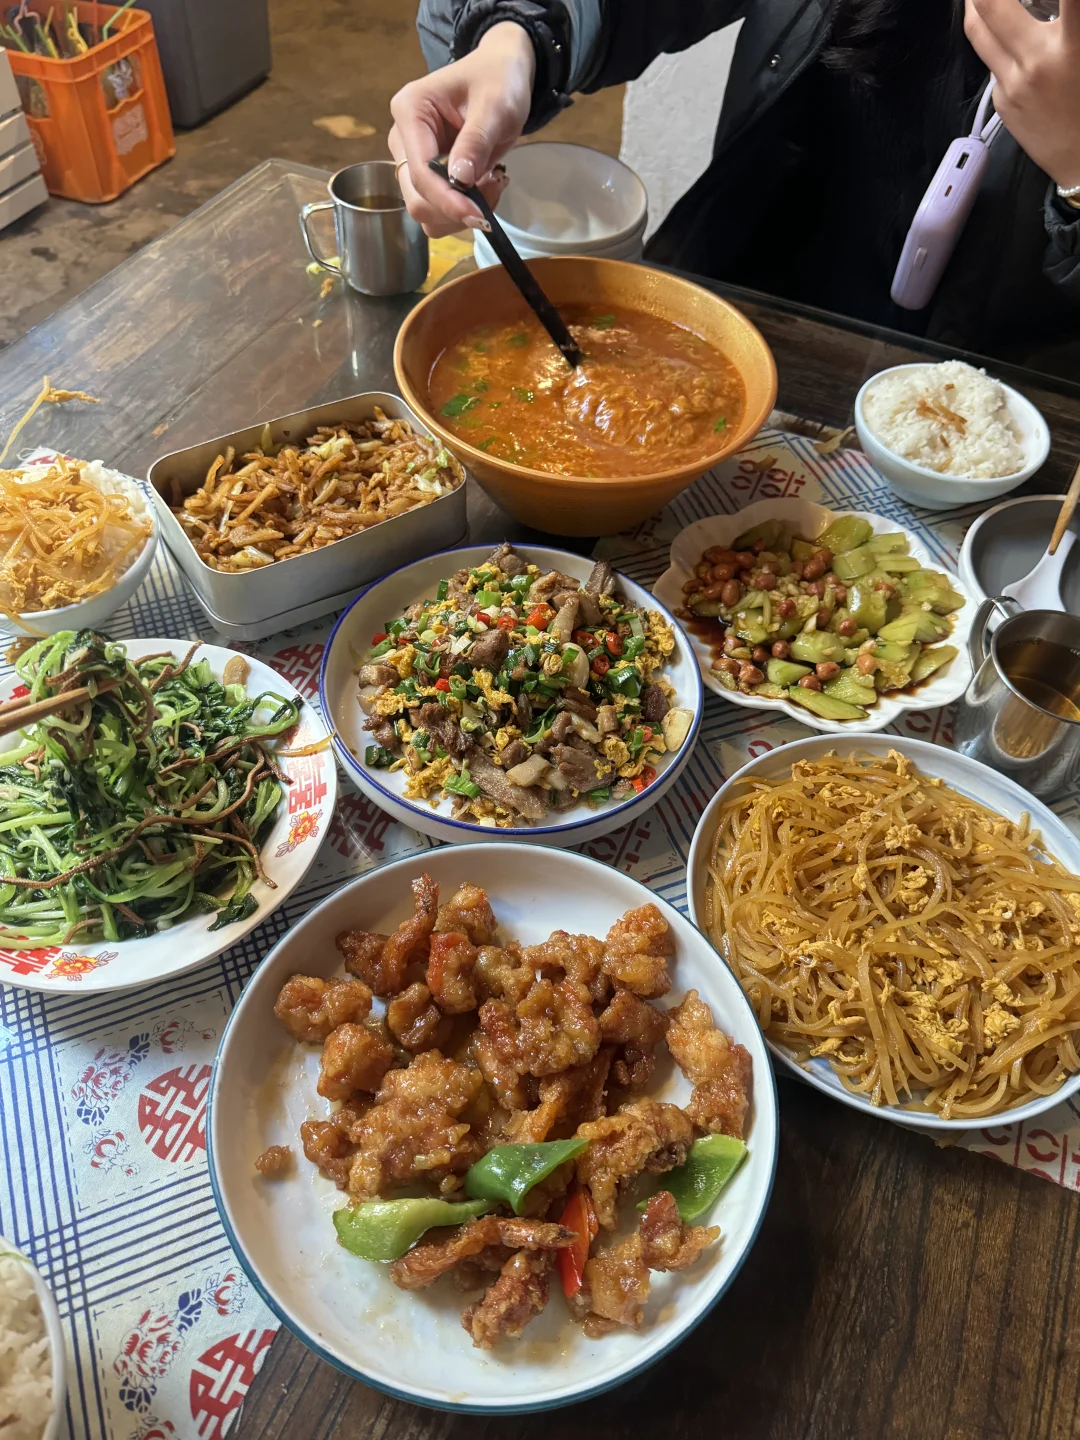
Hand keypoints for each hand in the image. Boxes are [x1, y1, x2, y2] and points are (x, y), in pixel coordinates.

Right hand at [388, 22, 534, 236]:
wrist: (501, 74)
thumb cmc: (498, 81)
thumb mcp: (495, 106)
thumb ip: (475, 141)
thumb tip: (460, 179)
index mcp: (410, 111)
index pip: (420, 170)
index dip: (447, 199)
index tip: (479, 215)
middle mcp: (402, 138)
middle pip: (416, 197)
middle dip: (453, 208)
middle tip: (493, 191)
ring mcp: (411, 159)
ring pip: (424, 209)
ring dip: (458, 213)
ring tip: (491, 186)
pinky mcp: (425, 174)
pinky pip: (437, 208)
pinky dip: (460, 211)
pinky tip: (482, 190)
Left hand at [965, 0, 1079, 190]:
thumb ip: (1072, 20)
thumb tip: (1061, 7)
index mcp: (1074, 47)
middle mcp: (1036, 63)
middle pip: (993, 6)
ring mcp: (1012, 84)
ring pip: (978, 29)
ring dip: (975, 2)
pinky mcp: (1001, 101)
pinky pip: (991, 60)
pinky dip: (995, 38)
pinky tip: (1002, 29)